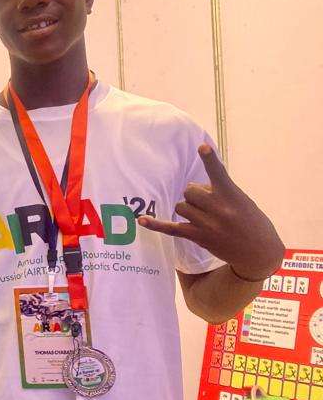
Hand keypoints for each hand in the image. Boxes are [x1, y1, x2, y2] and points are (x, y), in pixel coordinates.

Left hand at [138, 144, 283, 280]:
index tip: (202, 147)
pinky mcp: (198, 237)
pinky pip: (172, 229)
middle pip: (189, 191)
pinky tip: (142, 219)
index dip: (210, 160)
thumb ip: (220, 192)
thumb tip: (193, 190)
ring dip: (187, 209)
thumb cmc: (251, 222)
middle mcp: (219, 208)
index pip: (218, 174)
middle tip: (208, 205)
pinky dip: (156, 224)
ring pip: (180, 207)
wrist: (258, 252)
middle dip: (194, 195)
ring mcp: (207, 224)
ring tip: (203, 218)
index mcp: (231, 195)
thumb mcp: (242, 201)